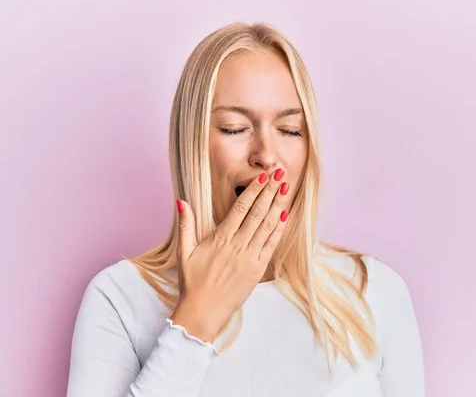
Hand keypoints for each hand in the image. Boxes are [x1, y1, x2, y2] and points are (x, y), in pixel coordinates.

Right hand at [169, 168, 290, 341]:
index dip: (254, 190)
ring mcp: (250, 257)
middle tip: (281, 173)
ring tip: (286, 188)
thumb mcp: (184, 251)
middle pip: (258, 212)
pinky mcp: (258, 269)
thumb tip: (181, 201)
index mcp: (220, 238)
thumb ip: (185, 225)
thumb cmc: (192, 282)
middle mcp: (238, 245)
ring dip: (278, 206)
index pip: (241, 208)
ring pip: (267, 226)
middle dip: (270, 191)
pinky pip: (271, 245)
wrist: (203, 310)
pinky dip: (279, 230)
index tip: (264, 176)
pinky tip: (285, 216)